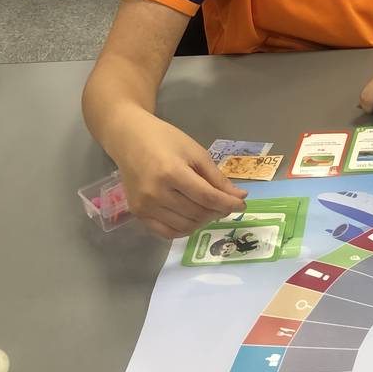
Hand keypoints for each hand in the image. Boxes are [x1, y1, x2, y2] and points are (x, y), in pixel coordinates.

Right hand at [107, 108, 247, 238]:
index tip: (242, 204)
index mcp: (172, 173)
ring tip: (211, 209)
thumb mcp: (196, 153)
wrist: (130, 139)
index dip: (228, 203)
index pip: (207, 197)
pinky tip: (194, 219)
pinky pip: (166, 232)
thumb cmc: (166, 140)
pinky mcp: (137, 214)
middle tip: (227, 204)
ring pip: (185, 226)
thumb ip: (217, 178)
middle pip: (197, 213)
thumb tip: (239, 197)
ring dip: (204, 221)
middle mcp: (155, 193)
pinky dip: (184, 229)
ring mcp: (144, 206)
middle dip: (218, 211)